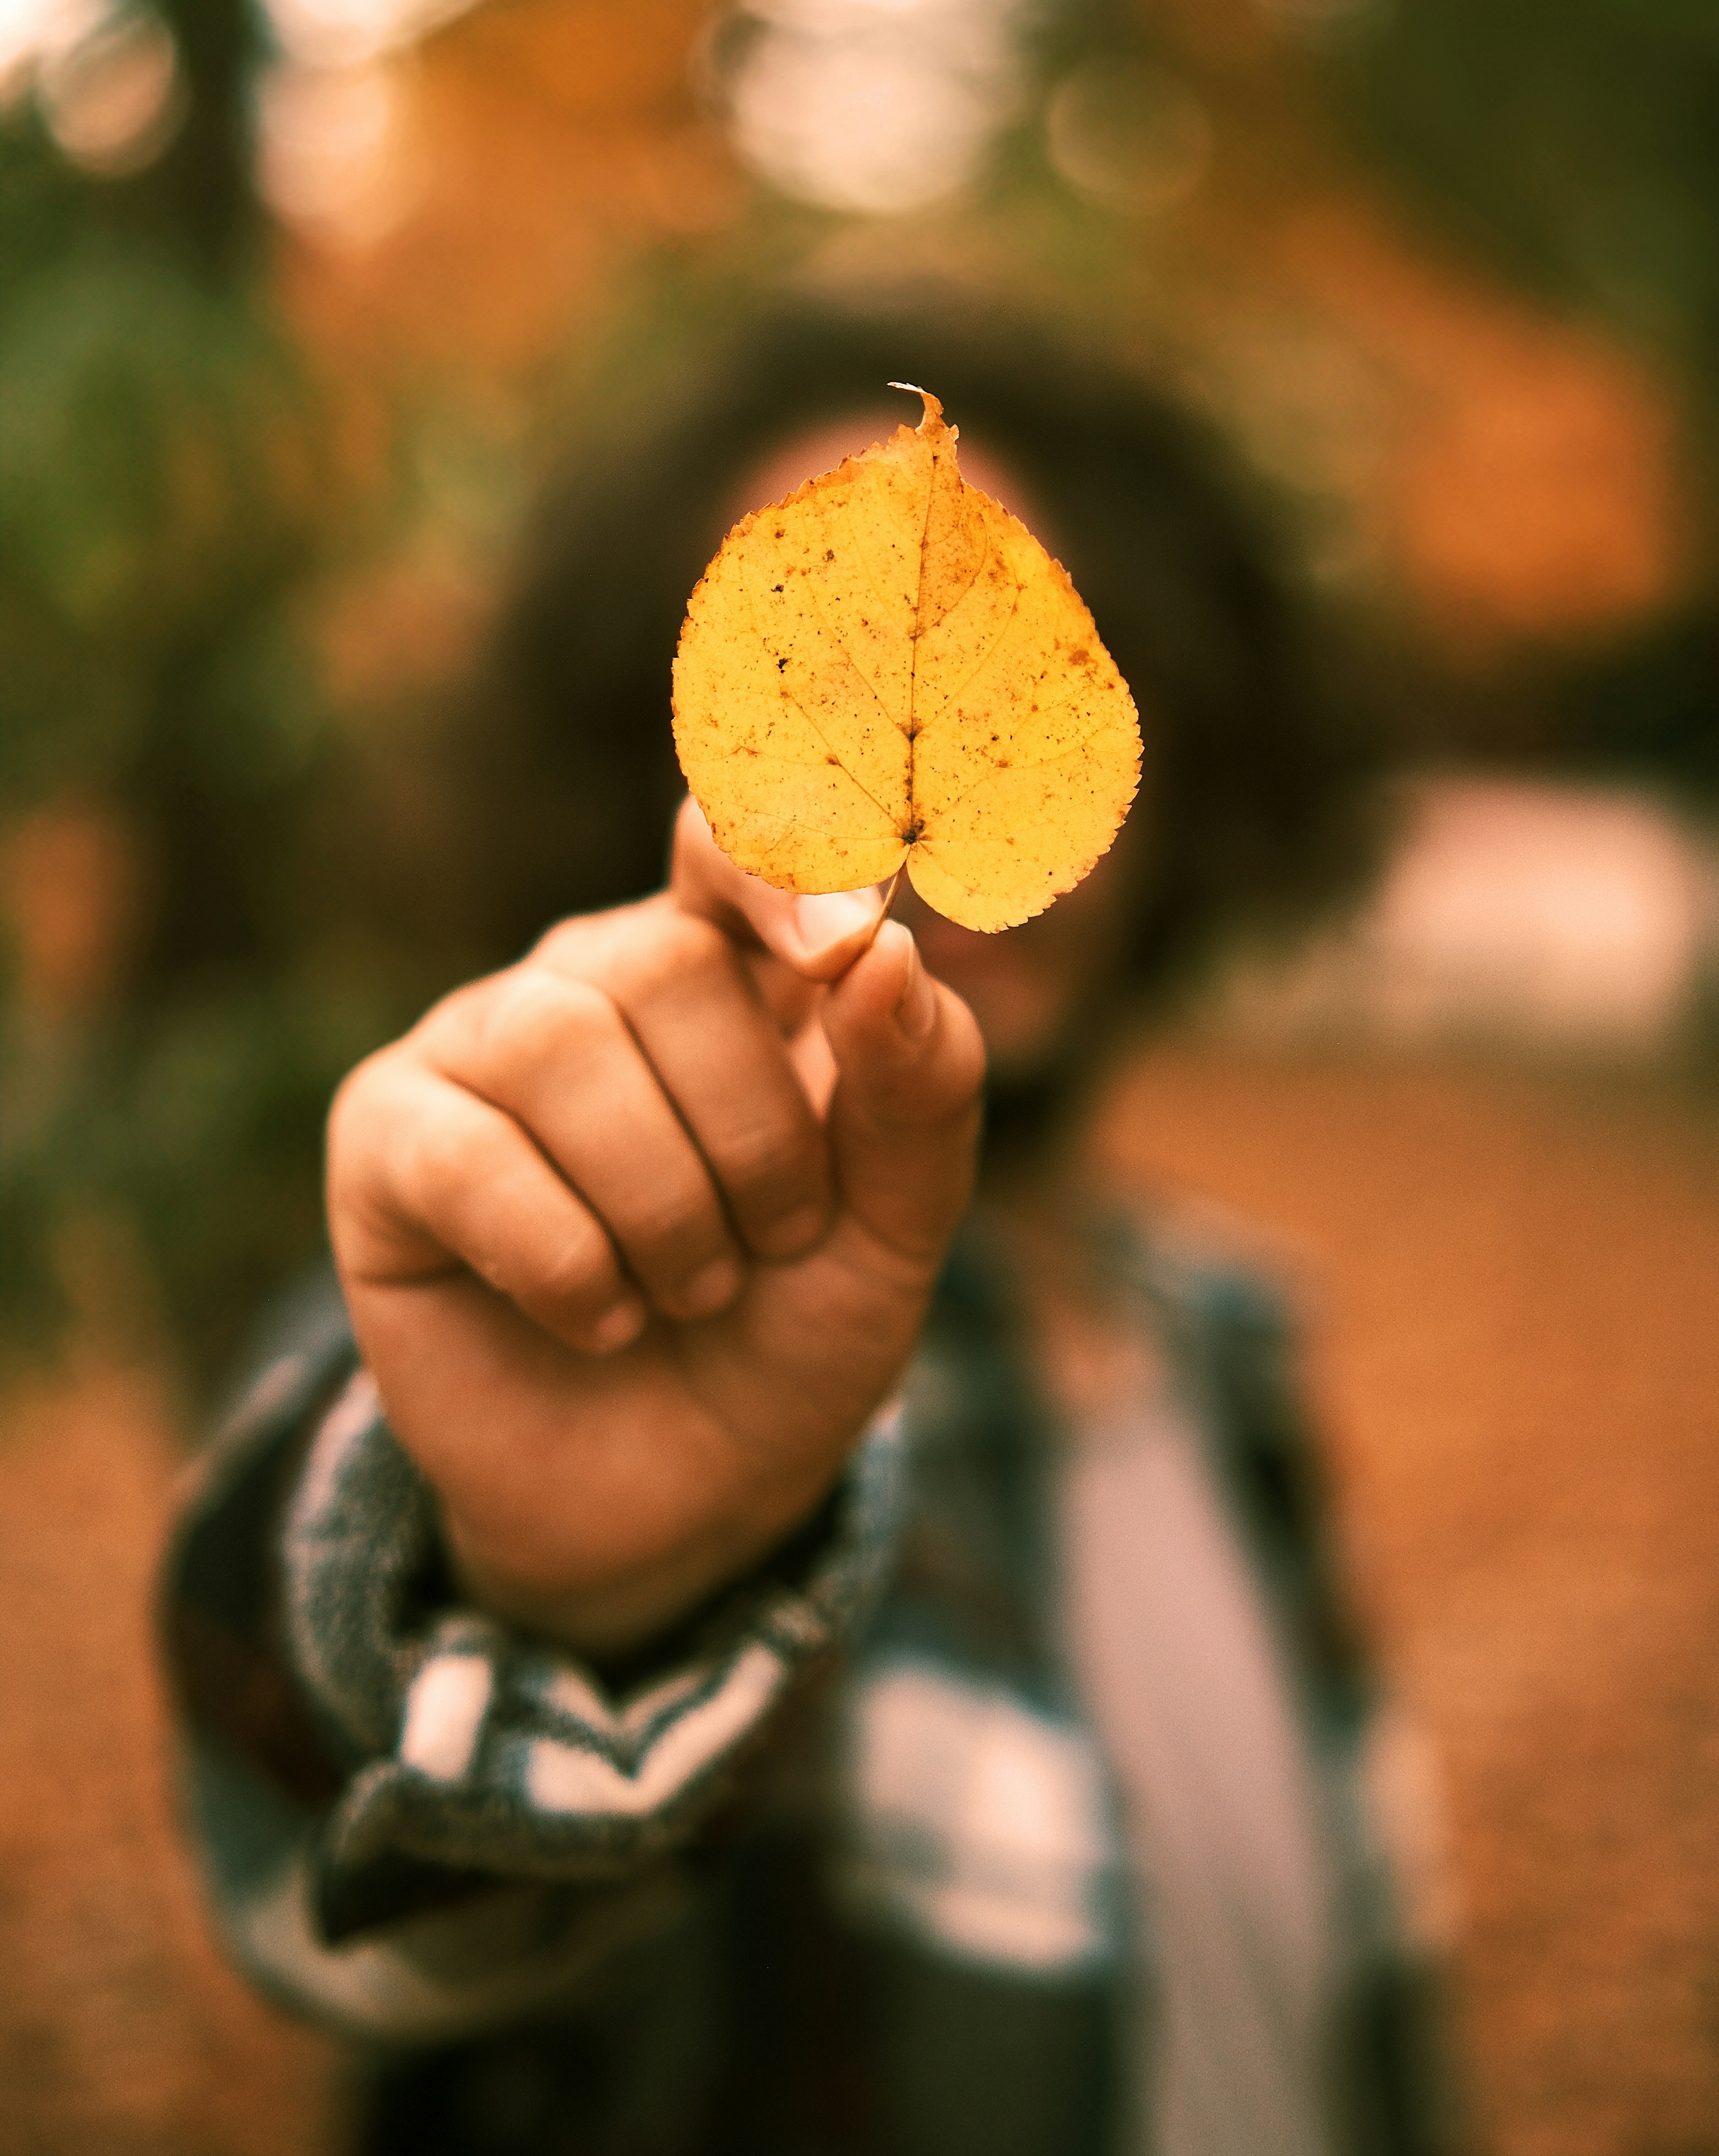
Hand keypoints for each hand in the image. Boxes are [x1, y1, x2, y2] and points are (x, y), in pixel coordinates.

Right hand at [325, 798, 984, 1654]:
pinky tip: (600, 1318)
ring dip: (659, 1203)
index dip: (781, 858)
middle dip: (752, 1135)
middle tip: (769, 1243)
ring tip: (689, 1290)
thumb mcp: (898, 1223)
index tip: (845, 938)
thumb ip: (919, 1085)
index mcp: (732, 963)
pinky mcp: (388, 1139)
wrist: (688, 1497)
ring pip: (559, 1039)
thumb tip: (884, 950)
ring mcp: (480, 1046)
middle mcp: (598, 975)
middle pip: (668, 960)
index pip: (734, 839)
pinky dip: (565, 1260)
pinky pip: (466, 1153)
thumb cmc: (794, 1326)